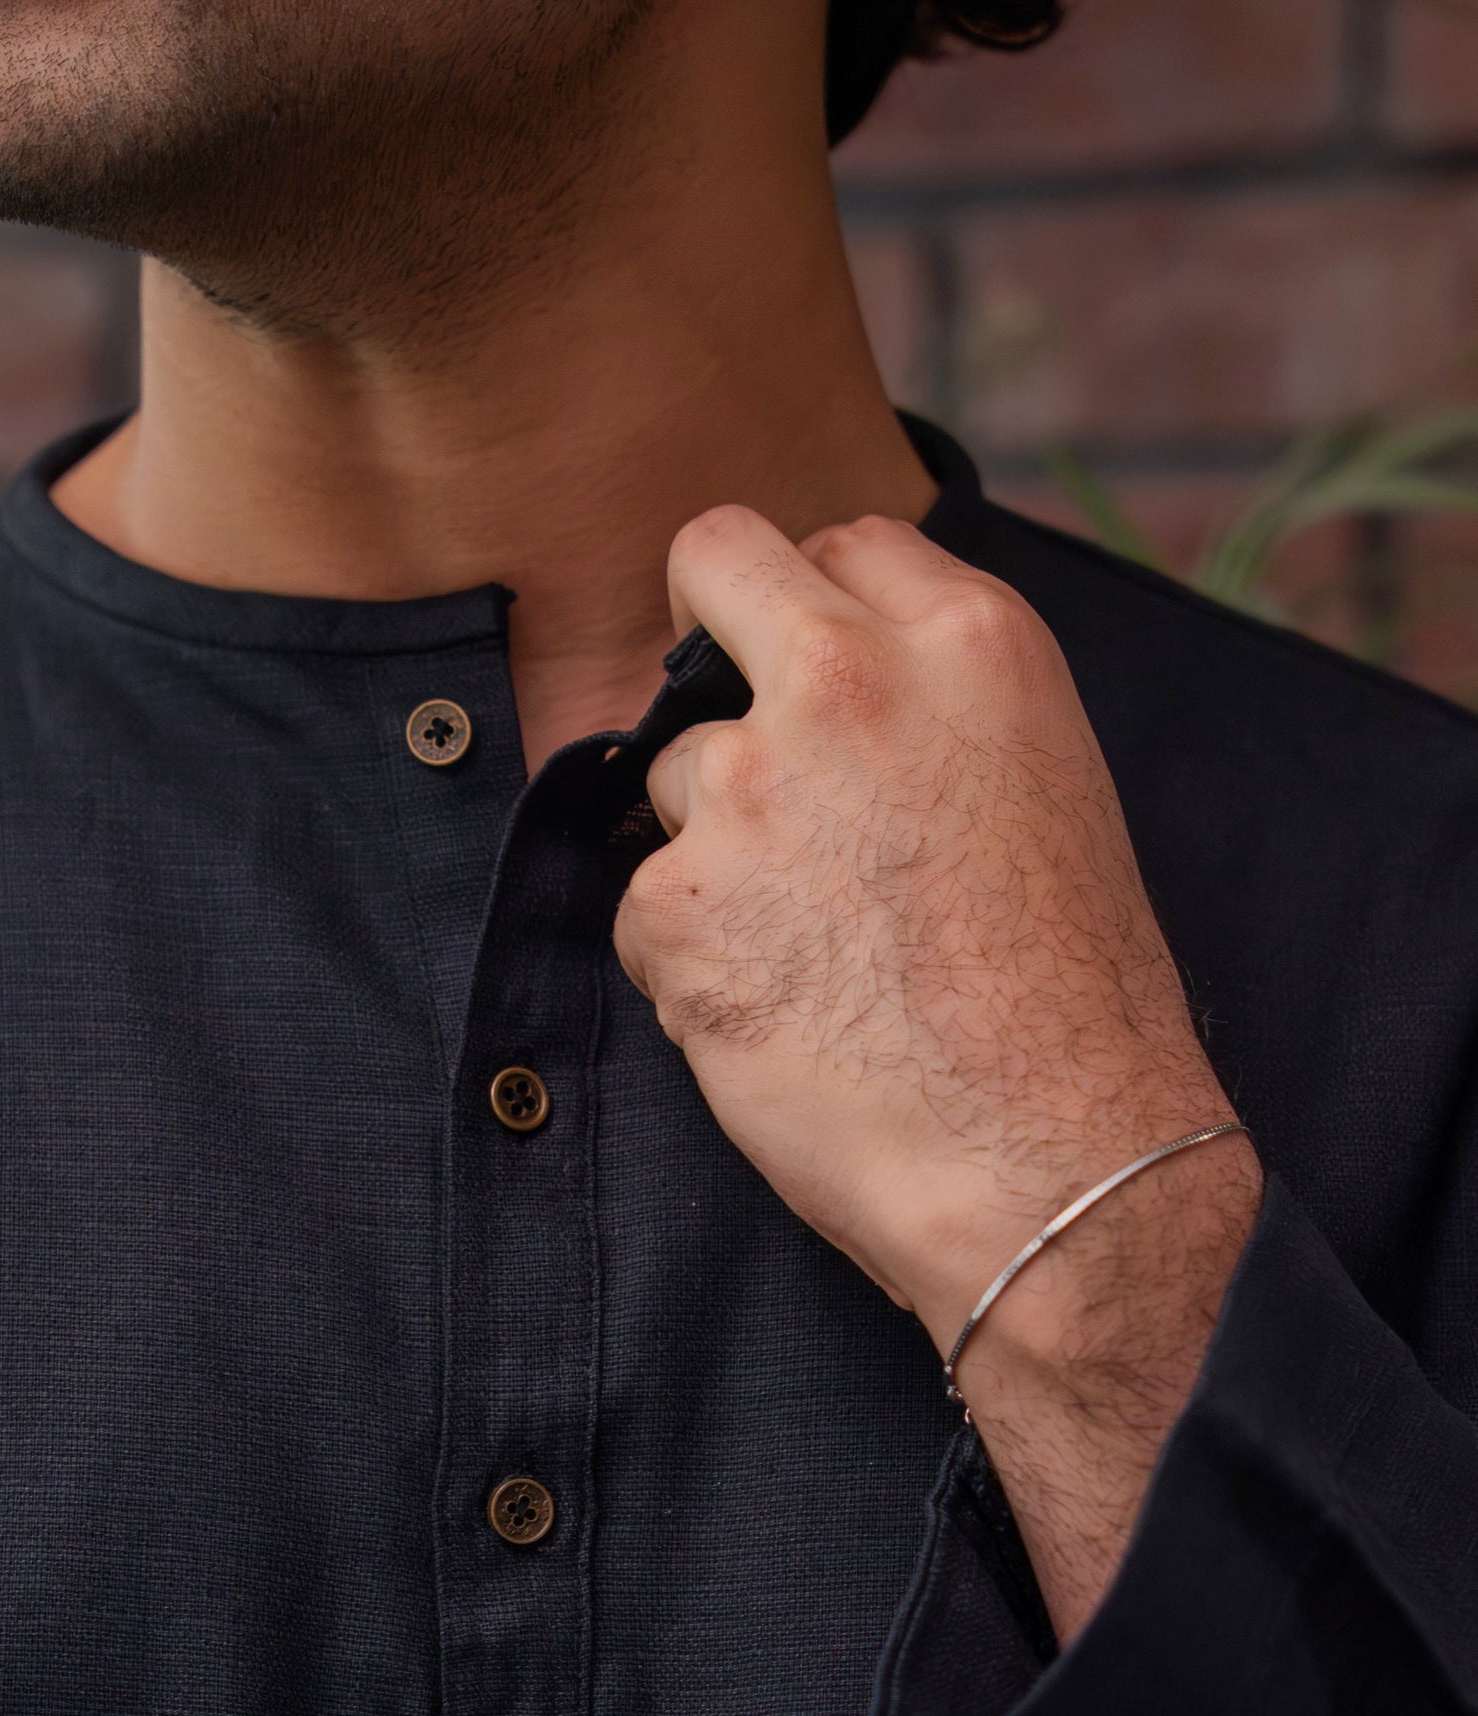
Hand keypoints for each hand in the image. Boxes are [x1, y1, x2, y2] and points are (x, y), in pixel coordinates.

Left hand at [612, 505, 1261, 1637]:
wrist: (1055, 1167)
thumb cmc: (1075, 1012)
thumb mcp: (1047, 793)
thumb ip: (940, 713)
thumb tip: (834, 691)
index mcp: (971, 643)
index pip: (837, 541)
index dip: (815, 613)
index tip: (816, 679)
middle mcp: (849, 685)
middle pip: (712, 564)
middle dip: (708, 639)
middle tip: (745, 750)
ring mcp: (749, 790)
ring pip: (674, 772)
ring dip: (712, 846)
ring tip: (811, 953)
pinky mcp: (676, 904)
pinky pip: (646, 907)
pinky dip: (690, 962)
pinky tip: (778, 1021)